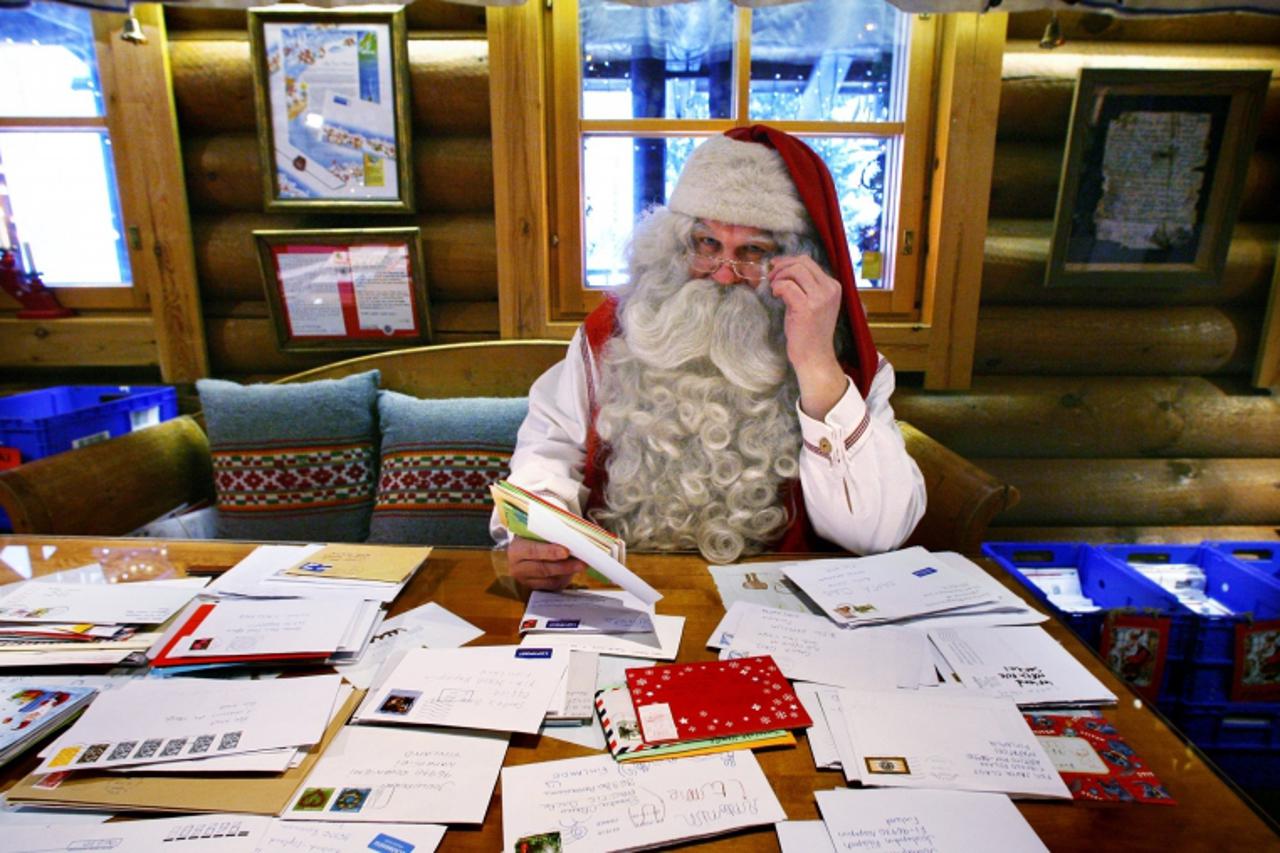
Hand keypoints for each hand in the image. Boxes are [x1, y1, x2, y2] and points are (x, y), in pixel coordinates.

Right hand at [506, 536, 586, 589]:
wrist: (527, 546)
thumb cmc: (535, 535)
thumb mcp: (538, 531)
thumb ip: (551, 533)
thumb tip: (573, 536)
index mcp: (516, 549)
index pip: (532, 551)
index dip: (549, 552)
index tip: (566, 552)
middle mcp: (517, 567)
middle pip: (543, 568)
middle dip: (564, 566)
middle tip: (582, 563)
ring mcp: (526, 580)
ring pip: (550, 579)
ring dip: (568, 572)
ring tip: (582, 565)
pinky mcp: (536, 588)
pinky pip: (553, 585)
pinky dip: (565, 578)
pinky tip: (574, 571)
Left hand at [768, 255, 846, 417]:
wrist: (814, 357)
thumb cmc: (810, 333)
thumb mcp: (813, 304)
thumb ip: (806, 286)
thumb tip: (785, 268)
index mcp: (833, 286)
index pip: (809, 262)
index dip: (789, 261)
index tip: (776, 266)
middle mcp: (830, 289)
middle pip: (802, 262)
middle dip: (782, 266)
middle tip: (771, 278)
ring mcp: (820, 298)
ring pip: (795, 270)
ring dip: (779, 276)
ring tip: (774, 288)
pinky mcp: (807, 308)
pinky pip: (787, 286)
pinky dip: (777, 287)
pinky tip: (775, 296)